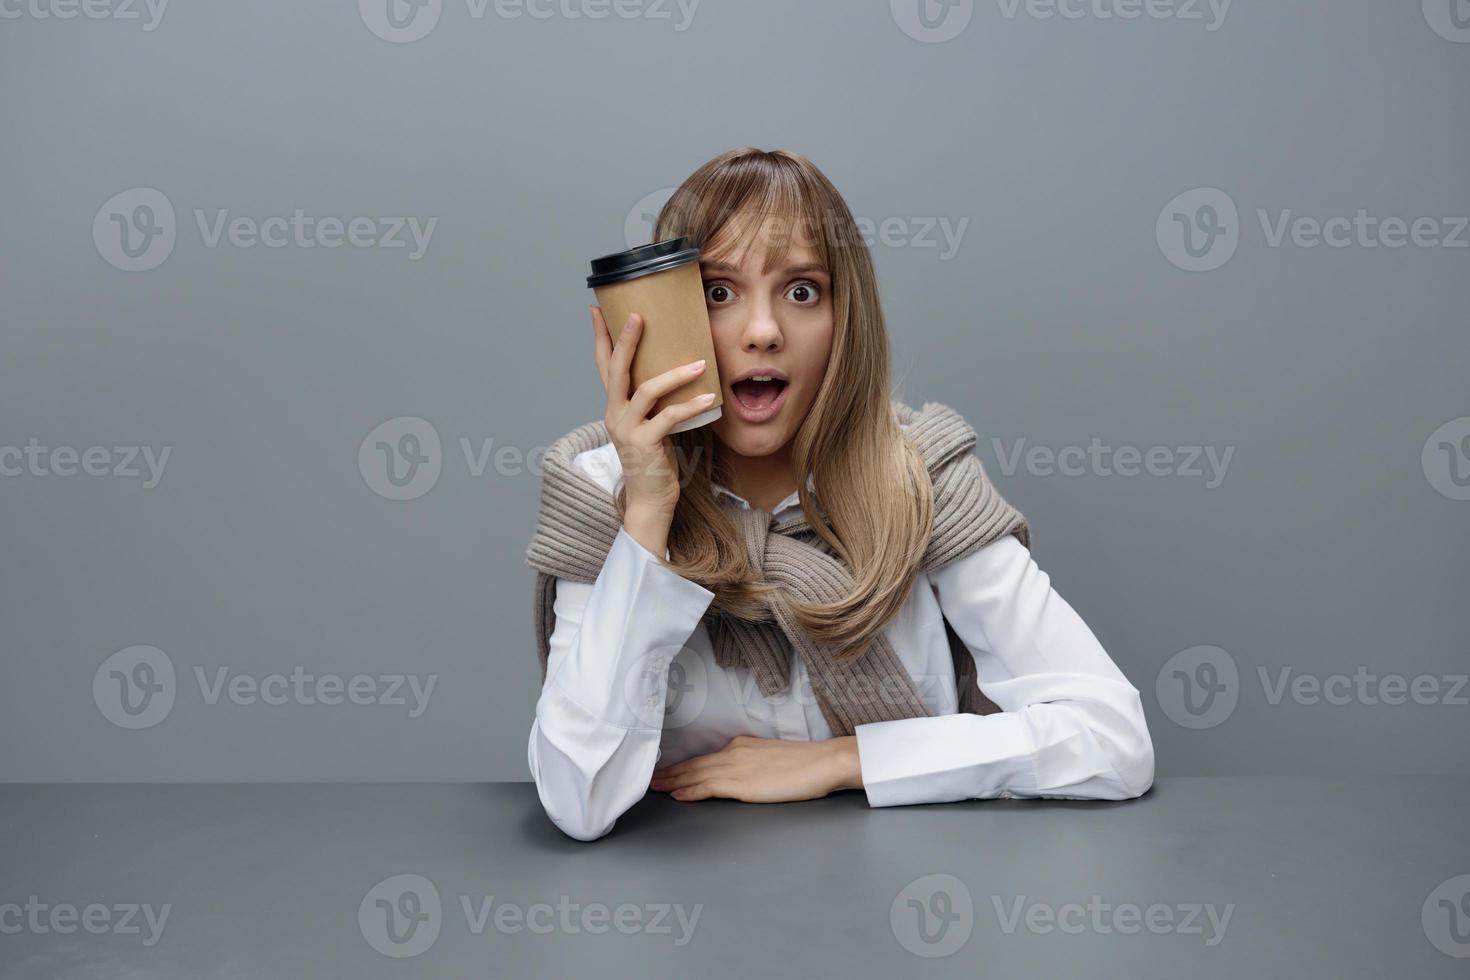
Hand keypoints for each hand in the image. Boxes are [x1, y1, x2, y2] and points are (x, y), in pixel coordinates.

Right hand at [592, 307, 714, 518]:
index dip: (601, 337)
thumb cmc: (655, 460)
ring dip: (675, 373)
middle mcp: (615, 414)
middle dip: (626, 339)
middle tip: (637, 314)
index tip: (597, 309)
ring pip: (646, 391)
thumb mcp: (651, 424)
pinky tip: (709, 397)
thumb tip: (680, 369)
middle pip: (616, 369)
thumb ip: (656, 402)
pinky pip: (669, 418)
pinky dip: (690, 406)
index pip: (603, 365)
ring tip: (700, 362)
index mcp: (614, 407)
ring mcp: (627, 429)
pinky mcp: (645, 444)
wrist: (650, 500)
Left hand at [649, 735, 862, 802]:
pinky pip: (708, 786)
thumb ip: (753, 763)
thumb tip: (743, 775)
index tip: (667, 771)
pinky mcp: (741, 783)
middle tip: (650, 779)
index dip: (683, 766)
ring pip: (695, 774)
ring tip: (654, 788)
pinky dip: (689, 791)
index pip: (705, 757)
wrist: (823, 762)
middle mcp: (734, 752)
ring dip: (672, 782)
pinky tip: (677, 795)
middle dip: (670, 773)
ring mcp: (736, 767)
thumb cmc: (806, 764)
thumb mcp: (772, 758)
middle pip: (694, 764)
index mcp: (742, 746)